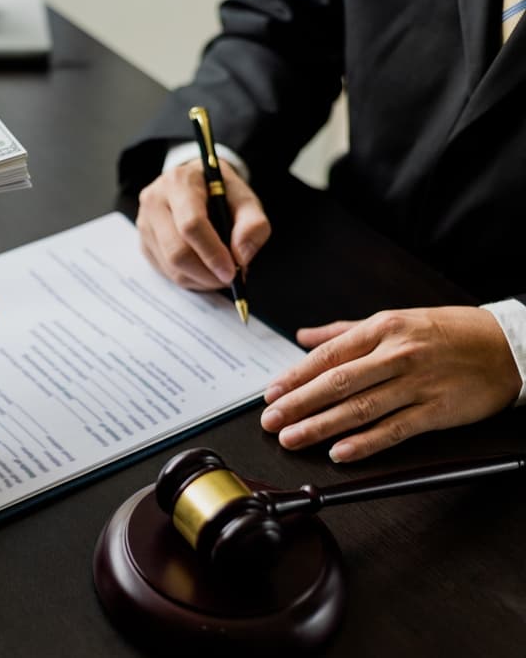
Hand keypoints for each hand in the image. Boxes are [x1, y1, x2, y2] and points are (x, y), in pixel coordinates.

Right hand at [136, 158, 268, 289]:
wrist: (197, 185)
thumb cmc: (222, 194)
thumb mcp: (246, 200)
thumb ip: (253, 225)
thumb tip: (241, 257)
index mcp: (180, 182)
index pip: (191, 225)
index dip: (212, 253)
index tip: (231, 272)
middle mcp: (155, 200)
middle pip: (177, 251)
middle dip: (206, 273)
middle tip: (229, 279)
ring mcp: (145, 223)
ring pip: (171, 267)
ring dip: (200, 279)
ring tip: (219, 273)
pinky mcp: (143, 242)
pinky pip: (165, 272)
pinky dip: (189, 279)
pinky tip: (204, 269)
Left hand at [260, 307, 521, 461]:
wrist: (509, 346)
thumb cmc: (449, 332)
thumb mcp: (395, 319)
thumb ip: (344, 332)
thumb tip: (304, 337)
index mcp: (382, 329)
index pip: (328, 356)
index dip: (295, 377)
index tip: (271, 394)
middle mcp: (396, 355)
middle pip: (337, 383)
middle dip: (298, 404)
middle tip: (271, 421)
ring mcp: (417, 384)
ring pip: (359, 408)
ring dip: (320, 426)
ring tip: (292, 438)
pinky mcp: (436, 410)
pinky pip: (394, 430)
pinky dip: (364, 443)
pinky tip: (339, 453)